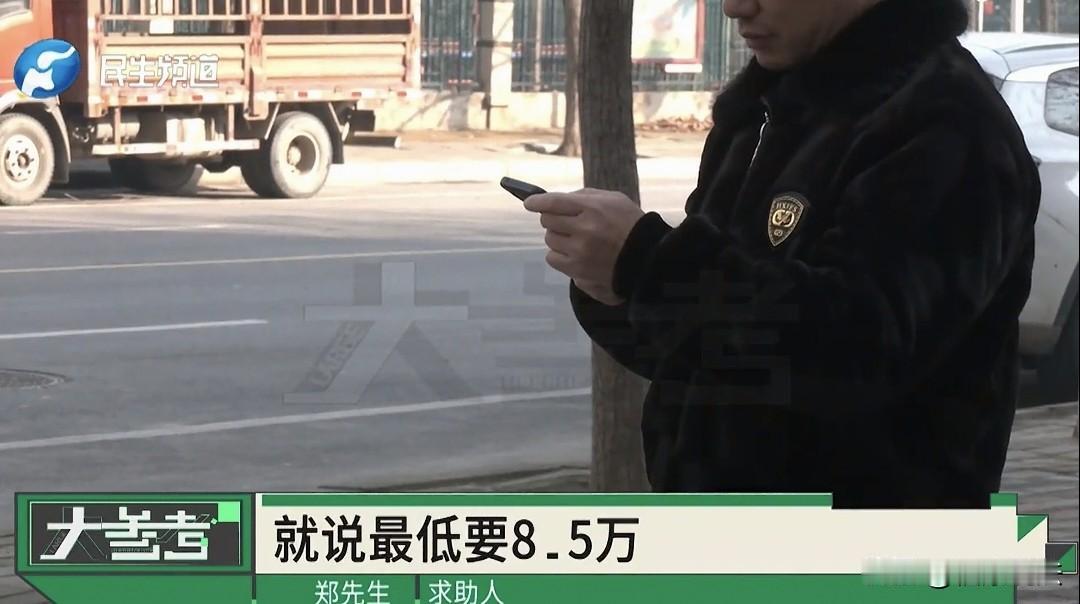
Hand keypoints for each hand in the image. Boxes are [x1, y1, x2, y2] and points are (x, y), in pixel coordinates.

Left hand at [523, 188, 644, 300]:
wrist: (647, 259)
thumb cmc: (630, 225)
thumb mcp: (614, 200)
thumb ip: (585, 196)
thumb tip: (557, 200)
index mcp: (594, 209)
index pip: (554, 202)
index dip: (537, 201)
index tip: (529, 202)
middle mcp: (585, 230)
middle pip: (548, 221)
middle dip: (552, 219)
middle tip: (564, 221)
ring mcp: (580, 252)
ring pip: (549, 240)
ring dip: (557, 237)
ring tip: (574, 238)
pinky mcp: (578, 271)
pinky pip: (553, 258)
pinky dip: (559, 254)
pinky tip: (573, 252)